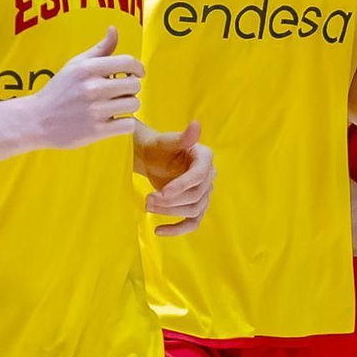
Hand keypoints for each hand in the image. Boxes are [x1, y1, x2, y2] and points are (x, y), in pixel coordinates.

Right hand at [26, 27, 142, 149]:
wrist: (37, 120)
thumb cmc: (59, 90)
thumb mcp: (75, 65)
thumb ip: (99, 49)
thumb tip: (114, 29)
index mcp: (87, 69)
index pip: (128, 62)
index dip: (137, 68)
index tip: (136, 73)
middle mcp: (92, 88)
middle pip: (134, 84)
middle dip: (130, 88)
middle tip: (119, 92)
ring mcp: (95, 111)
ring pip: (134, 104)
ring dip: (128, 105)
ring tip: (115, 106)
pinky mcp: (97, 131)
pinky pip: (128, 124)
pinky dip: (125, 123)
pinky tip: (114, 121)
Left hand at [136, 119, 214, 236]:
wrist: (151, 158)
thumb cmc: (157, 147)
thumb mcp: (166, 141)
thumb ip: (181, 137)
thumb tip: (196, 125)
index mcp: (205, 157)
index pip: (199, 175)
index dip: (181, 185)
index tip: (162, 192)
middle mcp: (209, 176)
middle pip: (196, 196)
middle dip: (171, 201)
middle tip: (148, 200)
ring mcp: (203, 193)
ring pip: (193, 210)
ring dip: (169, 212)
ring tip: (148, 205)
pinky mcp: (195, 206)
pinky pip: (192, 223)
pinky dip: (177, 230)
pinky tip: (158, 231)